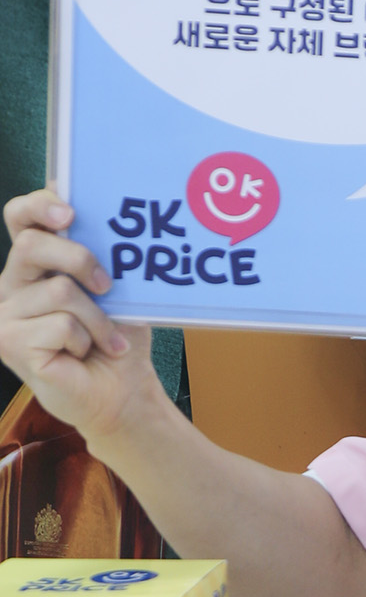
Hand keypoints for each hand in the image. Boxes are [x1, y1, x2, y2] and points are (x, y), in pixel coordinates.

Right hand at [0, 188, 160, 444]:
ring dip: (97, 318)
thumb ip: (102, 256)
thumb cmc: (117, 336)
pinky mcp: (10, 343)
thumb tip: (111, 223)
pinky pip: (60, 325)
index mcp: (34, 264)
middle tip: (107, 285)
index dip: (38, 205)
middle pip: (31, 246)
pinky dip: (87, 339)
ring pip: (58, 291)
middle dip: (78, 259)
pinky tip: (84, 355)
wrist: (122, 391)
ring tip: (107, 339)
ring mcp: (6, 315)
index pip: (21, 218)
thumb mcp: (116, 290)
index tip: (69, 214)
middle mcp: (10, 284)